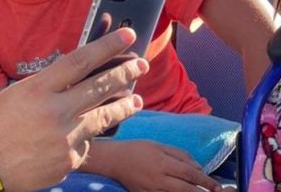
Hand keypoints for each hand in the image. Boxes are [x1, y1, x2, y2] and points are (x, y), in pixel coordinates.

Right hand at [0, 27, 148, 191]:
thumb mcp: (16, 94)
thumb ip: (46, 85)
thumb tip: (76, 76)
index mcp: (37, 88)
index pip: (80, 60)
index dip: (106, 46)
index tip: (127, 35)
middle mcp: (54, 110)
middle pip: (98, 86)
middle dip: (125, 73)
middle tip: (141, 64)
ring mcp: (65, 136)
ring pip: (104, 116)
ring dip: (123, 106)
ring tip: (137, 100)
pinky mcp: (71, 159)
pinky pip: (86, 143)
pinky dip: (87, 137)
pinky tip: (85, 135)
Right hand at [97, 140, 222, 191]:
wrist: (113, 161)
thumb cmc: (137, 149)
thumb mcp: (158, 145)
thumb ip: (180, 154)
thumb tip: (198, 167)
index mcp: (163, 163)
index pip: (190, 174)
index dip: (206, 181)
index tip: (217, 186)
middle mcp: (159, 179)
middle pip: (187, 190)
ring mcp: (153, 190)